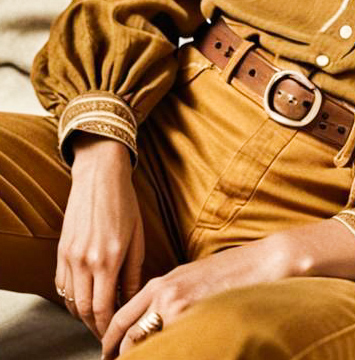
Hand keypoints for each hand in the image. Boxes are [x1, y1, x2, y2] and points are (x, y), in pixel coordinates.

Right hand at [55, 136, 144, 340]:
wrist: (100, 176)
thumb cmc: (125, 204)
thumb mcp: (137, 238)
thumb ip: (134, 273)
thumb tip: (133, 300)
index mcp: (109, 259)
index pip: (104, 308)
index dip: (108, 327)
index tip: (116, 334)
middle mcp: (86, 261)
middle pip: (85, 311)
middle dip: (96, 327)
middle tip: (106, 333)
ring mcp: (70, 256)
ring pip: (71, 301)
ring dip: (83, 315)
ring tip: (98, 318)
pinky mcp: (61, 251)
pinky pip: (62, 285)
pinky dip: (71, 298)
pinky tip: (85, 298)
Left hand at [102, 218, 354, 356]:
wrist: (266, 263)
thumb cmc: (235, 272)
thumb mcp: (195, 280)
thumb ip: (172, 298)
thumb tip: (157, 324)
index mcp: (162, 283)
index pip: (123, 317)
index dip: (110, 341)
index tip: (107, 355)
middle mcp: (164, 293)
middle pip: (128, 336)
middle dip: (122, 356)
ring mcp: (178, 305)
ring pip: (145, 344)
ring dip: (144, 357)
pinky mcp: (193, 316)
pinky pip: (170, 346)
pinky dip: (167, 353)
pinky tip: (176, 354)